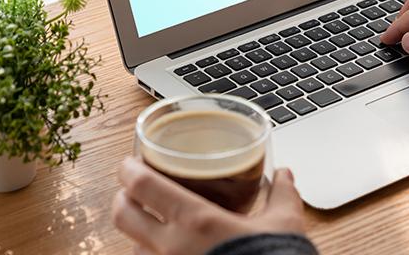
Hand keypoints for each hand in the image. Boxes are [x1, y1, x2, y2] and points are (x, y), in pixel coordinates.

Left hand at [112, 157, 304, 254]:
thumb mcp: (284, 223)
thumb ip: (281, 194)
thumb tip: (285, 174)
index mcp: (196, 220)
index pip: (142, 186)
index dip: (128, 170)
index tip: (130, 163)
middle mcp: (172, 247)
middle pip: (123, 215)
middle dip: (123, 198)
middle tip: (133, 189)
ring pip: (134, 246)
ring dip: (138, 231)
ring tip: (153, 223)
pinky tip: (169, 250)